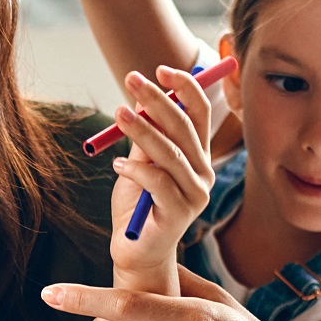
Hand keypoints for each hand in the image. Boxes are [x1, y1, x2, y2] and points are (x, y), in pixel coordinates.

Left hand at [108, 64, 224, 279]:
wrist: (134, 251)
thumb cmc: (137, 206)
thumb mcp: (138, 164)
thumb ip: (144, 137)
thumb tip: (140, 98)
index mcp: (197, 156)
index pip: (199, 114)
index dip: (184, 88)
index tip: (159, 70)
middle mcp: (203, 172)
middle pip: (185, 127)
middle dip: (158, 100)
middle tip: (132, 79)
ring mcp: (195, 194)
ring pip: (170, 153)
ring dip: (143, 130)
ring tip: (118, 113)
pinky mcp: (179, 214)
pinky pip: (158, 183)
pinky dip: (136, 170)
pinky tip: (117, 166)